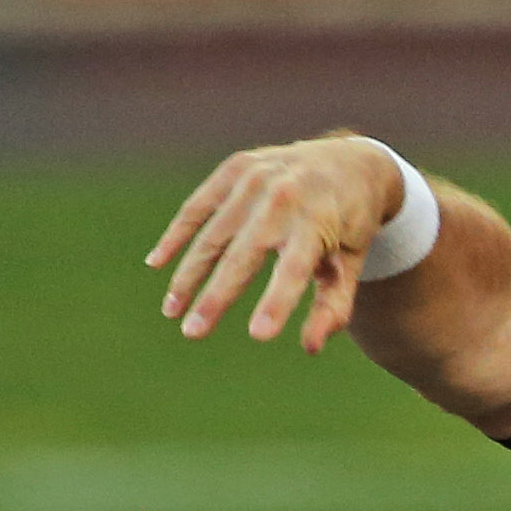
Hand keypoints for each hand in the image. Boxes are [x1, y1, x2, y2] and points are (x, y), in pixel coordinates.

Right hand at [145, 135, 405, 352]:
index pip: (294, 269)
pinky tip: (157, 263)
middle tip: (192, 333)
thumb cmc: (351, 226)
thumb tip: (310, 348)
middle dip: (215, 296)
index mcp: (318, 221)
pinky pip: (198, 205)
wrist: (352, 161)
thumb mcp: (353, 265)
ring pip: (213, 234)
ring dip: (188, 274)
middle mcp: (284, 196)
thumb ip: (334, 307)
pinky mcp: (236, 168)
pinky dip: (177, 234)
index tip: (258, 335)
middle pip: (243, 255)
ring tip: (172, 311)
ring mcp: (256, 178)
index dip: (277, 302)